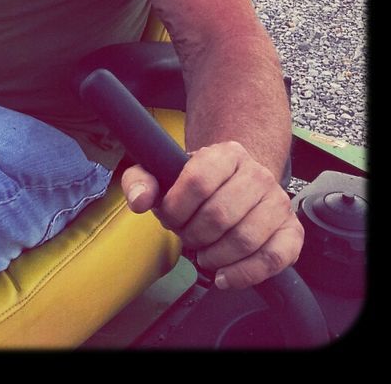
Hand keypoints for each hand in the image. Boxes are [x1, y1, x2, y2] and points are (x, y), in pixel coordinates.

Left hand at [121, 141, 303, 289]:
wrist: (236, 183)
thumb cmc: (198, 182)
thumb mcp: (163, 172)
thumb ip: (141, 180)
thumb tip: (139, 200)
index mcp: (226, 153)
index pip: (199, 180)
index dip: (177, 207)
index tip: (169, 217)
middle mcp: (257, 173)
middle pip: (220, 215)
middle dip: (194, 235)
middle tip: (187, 237)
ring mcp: (278, 202)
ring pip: (245, 239)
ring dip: (216, 256)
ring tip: (204, 254)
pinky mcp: (291, 231)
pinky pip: (273, 258)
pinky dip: (245, 274)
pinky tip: (224, 276)